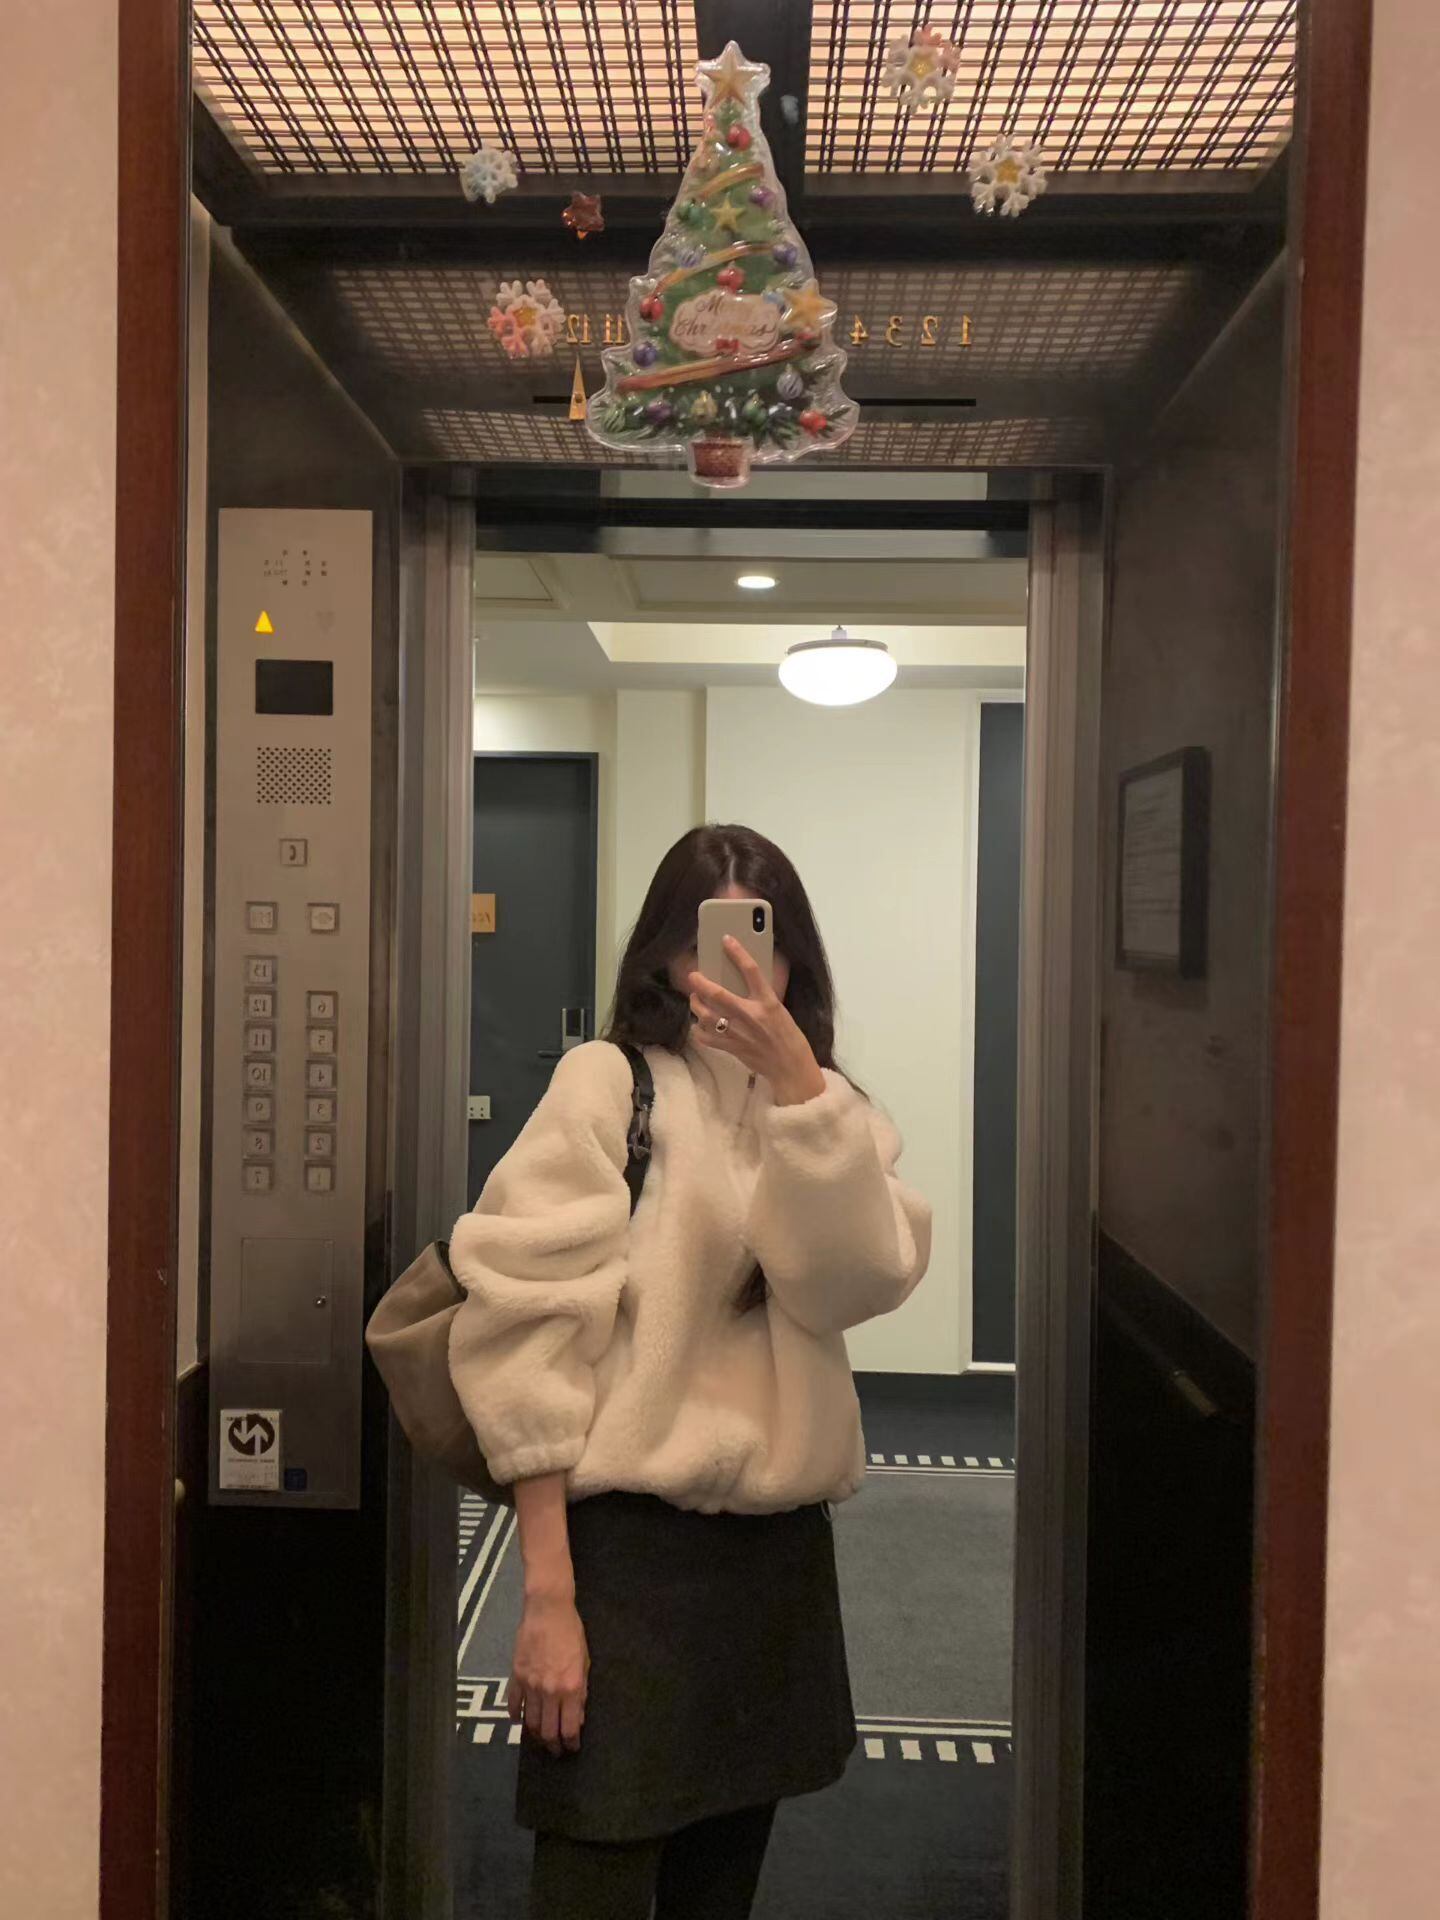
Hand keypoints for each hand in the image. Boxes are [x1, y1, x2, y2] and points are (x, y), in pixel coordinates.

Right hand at [510, 1589, 588, 1753]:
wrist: (548, 1610)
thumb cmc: (571, 1633)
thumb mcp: (584, 1662)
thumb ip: (581, 1692)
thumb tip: (577, 1717)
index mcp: (571, 1688)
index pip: (569, 1728)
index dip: (571, 1743)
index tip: (572, 1748)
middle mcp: (549, 1691)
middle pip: (548, 1731)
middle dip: (553, 1745)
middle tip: (556, 1750)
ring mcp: (530, 1685)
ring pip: (530, 1722)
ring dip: (536, 1735)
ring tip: (541, 1738)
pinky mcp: (515, 1676)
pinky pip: (514, 1704)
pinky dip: (516, 1716)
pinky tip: (519, 1721)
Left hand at [689, 937, 826, 1106]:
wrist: (790, 1066)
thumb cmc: (787, 1034)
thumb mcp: (778, 1009)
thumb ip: (760, 996)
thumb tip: (739, 981)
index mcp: (768, 1002)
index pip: (752, 971)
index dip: (738, 953)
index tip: (726, 939)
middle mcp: (751, 1015)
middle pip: (718, 994)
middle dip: (701, 983)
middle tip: (694, 976)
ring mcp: (738, 1033)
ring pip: (706, 1015)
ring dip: (696, 1004)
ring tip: (695, 998)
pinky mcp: (731, 1048)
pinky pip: (705, 1037)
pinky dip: (697, 1029)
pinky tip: (699, 1023)